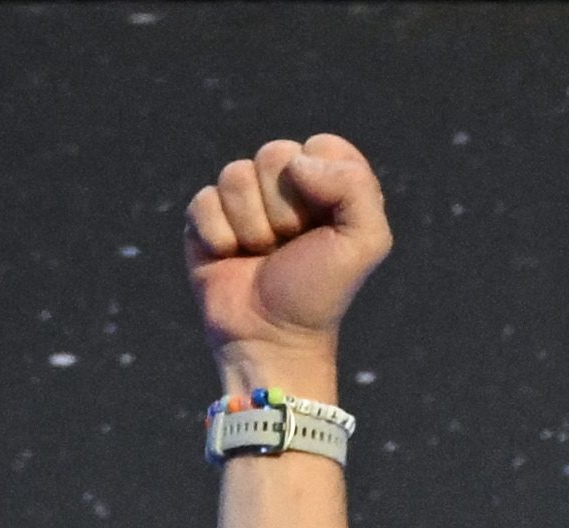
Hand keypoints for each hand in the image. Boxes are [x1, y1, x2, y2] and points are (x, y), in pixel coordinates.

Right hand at [184, 132, 390, 390]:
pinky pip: (203, 202)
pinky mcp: (205, 220)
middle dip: (282, 209)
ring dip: (250, 227)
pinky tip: (230, 259)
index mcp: (328, 180)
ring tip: (261, 255)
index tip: (322, 225)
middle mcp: (285, 184)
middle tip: (289, 246)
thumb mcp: (365, 241)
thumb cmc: (319, 293)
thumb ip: (354, 185)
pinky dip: (218, 237)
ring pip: (234, 175)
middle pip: (273, 154)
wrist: (270, 340)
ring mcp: (243, 201)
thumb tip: (295, 163)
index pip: (318, 146)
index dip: (318, 183)